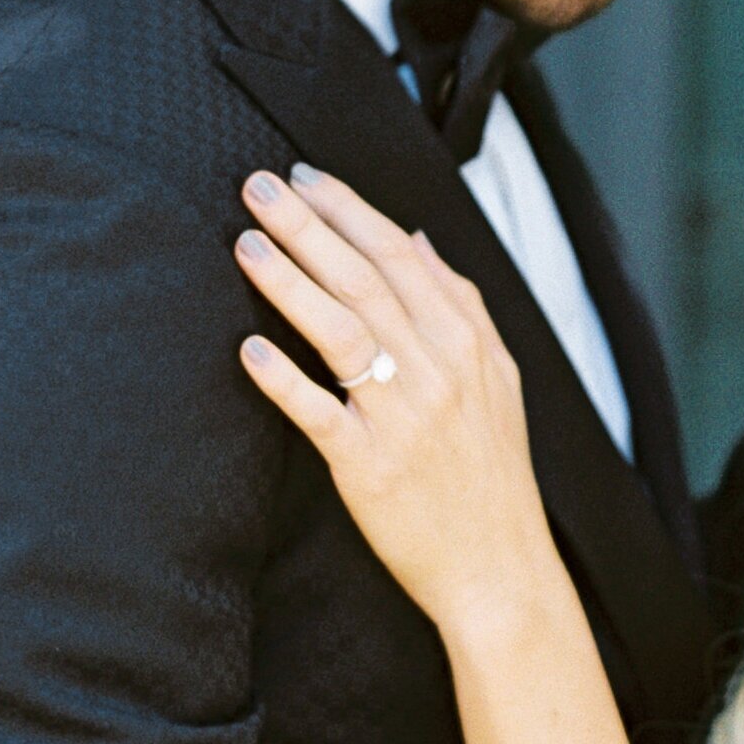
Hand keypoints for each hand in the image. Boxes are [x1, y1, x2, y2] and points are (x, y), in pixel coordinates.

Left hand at [233, 168, 556, 632]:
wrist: (499, 567)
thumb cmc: (491, 471)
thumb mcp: (498, 376)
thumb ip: (459, 303)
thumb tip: (417, 238)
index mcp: (467, 341)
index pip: (399, 254)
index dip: (348, 209)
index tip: (302, 177)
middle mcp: (437, 370)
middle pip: (363, 279)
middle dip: (306, 226)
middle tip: (255, 187)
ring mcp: (403, 418)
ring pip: (338, 331)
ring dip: (287, 282)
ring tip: (244, 245)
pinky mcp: (369, 467)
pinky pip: (318, 412)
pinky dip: (283, 379)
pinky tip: (248, 348)